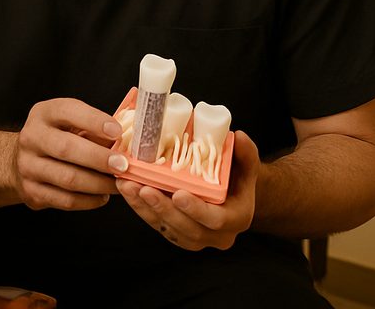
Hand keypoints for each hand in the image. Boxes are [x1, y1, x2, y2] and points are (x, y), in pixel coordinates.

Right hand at [11, 98, 126, 210]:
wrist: (21, 159)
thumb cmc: (57, 137)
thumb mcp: (70, 122)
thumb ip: (94, 128)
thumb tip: (125, 141)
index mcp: (44, 114)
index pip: (67, 111)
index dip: (93, 121)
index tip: (117, 131)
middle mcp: (31, 138)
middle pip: (66, 148)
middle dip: (99, 158)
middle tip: (123, 165)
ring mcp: (28, 166)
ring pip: (68, 178)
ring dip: (99, 183)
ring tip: (118, 184)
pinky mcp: (31, 191)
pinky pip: (66, 200)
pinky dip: (89, 200)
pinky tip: (102, 196)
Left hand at [115, 130, 258, 250]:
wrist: (232, 197)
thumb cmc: (238, 180)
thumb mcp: (246, 166)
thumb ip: (246, 154)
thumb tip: (240, 136)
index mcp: (236, 219)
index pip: (215, 220)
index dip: (196, 209)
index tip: (178, 193)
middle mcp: (216, 236)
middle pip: (187, 228)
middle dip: (163, 208)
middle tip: (144, 188)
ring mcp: (194, 238)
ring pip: (167, 229)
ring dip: (145, 208)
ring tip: (129, 186)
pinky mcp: (176, 235)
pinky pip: (156, 225)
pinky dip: (140, 208)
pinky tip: (128, 190)